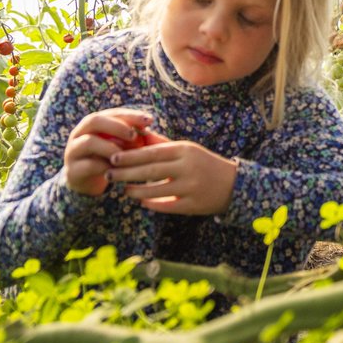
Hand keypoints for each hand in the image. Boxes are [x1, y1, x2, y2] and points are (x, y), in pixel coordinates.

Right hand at [64, 108, 153, 197]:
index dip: (131, 115)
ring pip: (89, 142)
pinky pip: (89, 165)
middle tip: (134, 136)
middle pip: (94, 120)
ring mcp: (72, 152)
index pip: (111, 112)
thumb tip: (149, 123)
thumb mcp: (121, 144)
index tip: (150, 120)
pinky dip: (106, 166)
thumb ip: (132, 134)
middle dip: (117, 126)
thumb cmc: (109, 158)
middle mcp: (79, 134)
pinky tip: (119, 171)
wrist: (87, 182)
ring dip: (112, 147)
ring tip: (127, 156)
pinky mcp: (73, 171)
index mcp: (92, 123)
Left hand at [105, 139, 238, 215]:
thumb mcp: (187, 150)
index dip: (130, 156)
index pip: (152, 152)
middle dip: (126, 173)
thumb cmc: (204, 164)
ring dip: (136, 191)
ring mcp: (190, 187)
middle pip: (150, 171)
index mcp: (185, 150)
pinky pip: (165, 205)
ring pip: (155, 191)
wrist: (233, 184)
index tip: (113, 157)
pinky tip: (141, 202)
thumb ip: (162, 145)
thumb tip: (138, 136)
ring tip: (123, 189)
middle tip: (108, 173)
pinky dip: (151, 204)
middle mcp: (187, 168)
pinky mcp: (192, 205)